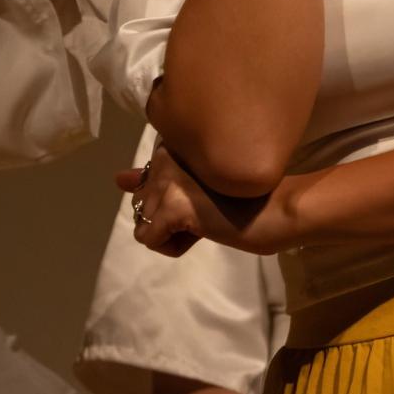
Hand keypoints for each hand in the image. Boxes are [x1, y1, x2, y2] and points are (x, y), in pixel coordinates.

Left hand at [118, 145, 295, 257]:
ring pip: (144, 225)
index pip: (144, 185)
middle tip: (208, 210)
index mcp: (170, 147)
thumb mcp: (192, 185)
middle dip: (170, 218)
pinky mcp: (173, 207)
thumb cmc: (242, 198)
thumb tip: (117, 178)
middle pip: (142, 207)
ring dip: (173, 232)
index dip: (171, 202)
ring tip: (207, 220)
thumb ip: (153, 180)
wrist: (276, 210)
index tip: (202, 197)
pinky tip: (202, 232)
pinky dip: (176, 246)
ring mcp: (168, 182)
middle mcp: (164, 158)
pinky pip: (152, 242)